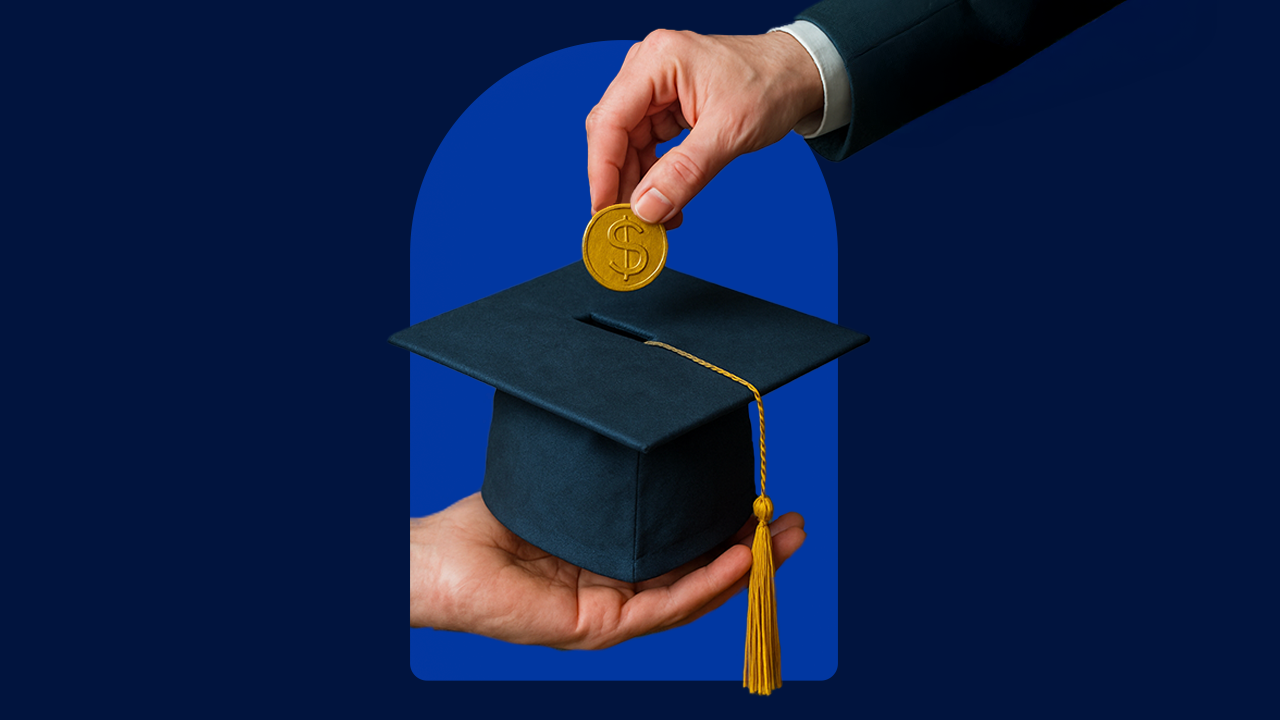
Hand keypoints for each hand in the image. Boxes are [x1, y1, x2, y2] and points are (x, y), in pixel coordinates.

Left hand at [410, 492, 805, 648]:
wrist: (438, 558)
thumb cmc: (492, 520)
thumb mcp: (570, 491)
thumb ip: (612, 478)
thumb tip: (652, 426)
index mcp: (615, 567)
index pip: (686, 556)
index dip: (731, 533)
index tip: (765, 501)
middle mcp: (620, 596)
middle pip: (704, 577)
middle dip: (755, 551)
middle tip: (796, 522)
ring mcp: (612, 615)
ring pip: (695, 596)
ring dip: (745, 566)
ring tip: (785, 535)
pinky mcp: (597, 626)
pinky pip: (664, 607)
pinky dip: (707, 581)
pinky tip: (739, 556)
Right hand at [586, 30, 823, 228]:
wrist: (798, 74)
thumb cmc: (771, 86)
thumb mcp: (728, 133)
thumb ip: (684, 173)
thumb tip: (646, 209)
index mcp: (657, 61)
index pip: (610, 122)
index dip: (602, 171)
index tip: (605, 211)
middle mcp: (647, 69)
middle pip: (613, 135)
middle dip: (622, 183)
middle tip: (632, 225)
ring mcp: (654, 87)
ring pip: (627, 146)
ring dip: (640, 186)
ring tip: (658, 220)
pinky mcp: (664, 105)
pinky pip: (647, 146)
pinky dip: (655, 177)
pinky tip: (667, 202)